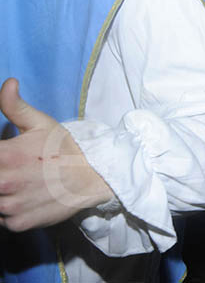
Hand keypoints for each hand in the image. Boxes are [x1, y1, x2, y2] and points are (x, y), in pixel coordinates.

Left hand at [0, 78, 113, 231]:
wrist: (94, 176)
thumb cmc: (65, 147)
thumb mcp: (41, 123)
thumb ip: (14, 105)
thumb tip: (8, 82)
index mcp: (4, 156)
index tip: (3, 159)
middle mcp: (4, 183)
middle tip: (11, 170)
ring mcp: (10, 206)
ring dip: (0, 194)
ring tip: (17, 183)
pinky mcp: (18, 224)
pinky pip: (1, 220)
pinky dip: (8, 212)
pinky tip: (22, 198)